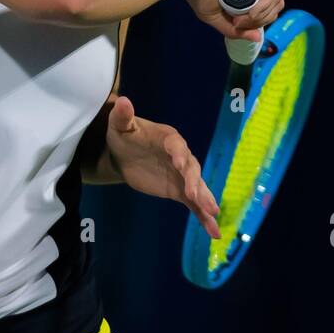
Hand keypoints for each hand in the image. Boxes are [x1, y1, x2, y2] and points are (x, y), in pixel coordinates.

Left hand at [105, 96, 221, 238]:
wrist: (125, 154)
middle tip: (196, 195)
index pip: (176, 145)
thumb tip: (123, 100)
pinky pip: (194, 204)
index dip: (178, 153)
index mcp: (168, 138)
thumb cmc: (124, 135)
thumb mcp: (120, 125)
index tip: (179, 163)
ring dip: (205, 199)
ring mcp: (182, 175)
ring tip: (213, 213)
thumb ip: (123, 116)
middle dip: (194, 181)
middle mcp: (181, 156)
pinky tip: (214, 232)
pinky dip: (204, 217)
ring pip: (197, 187)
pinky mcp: (179, 190)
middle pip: (191, 168)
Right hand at [181, 0, 284, 39]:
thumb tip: (258, 38)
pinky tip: (252, 12)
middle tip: (239, 23)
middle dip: (260, 20)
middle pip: (275, 2)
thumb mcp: (217, 15)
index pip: (267, 5)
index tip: (237, 25)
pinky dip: (265, 3)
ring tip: (242, 19)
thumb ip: (237, 28)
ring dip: (262, 15)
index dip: (257, 21)